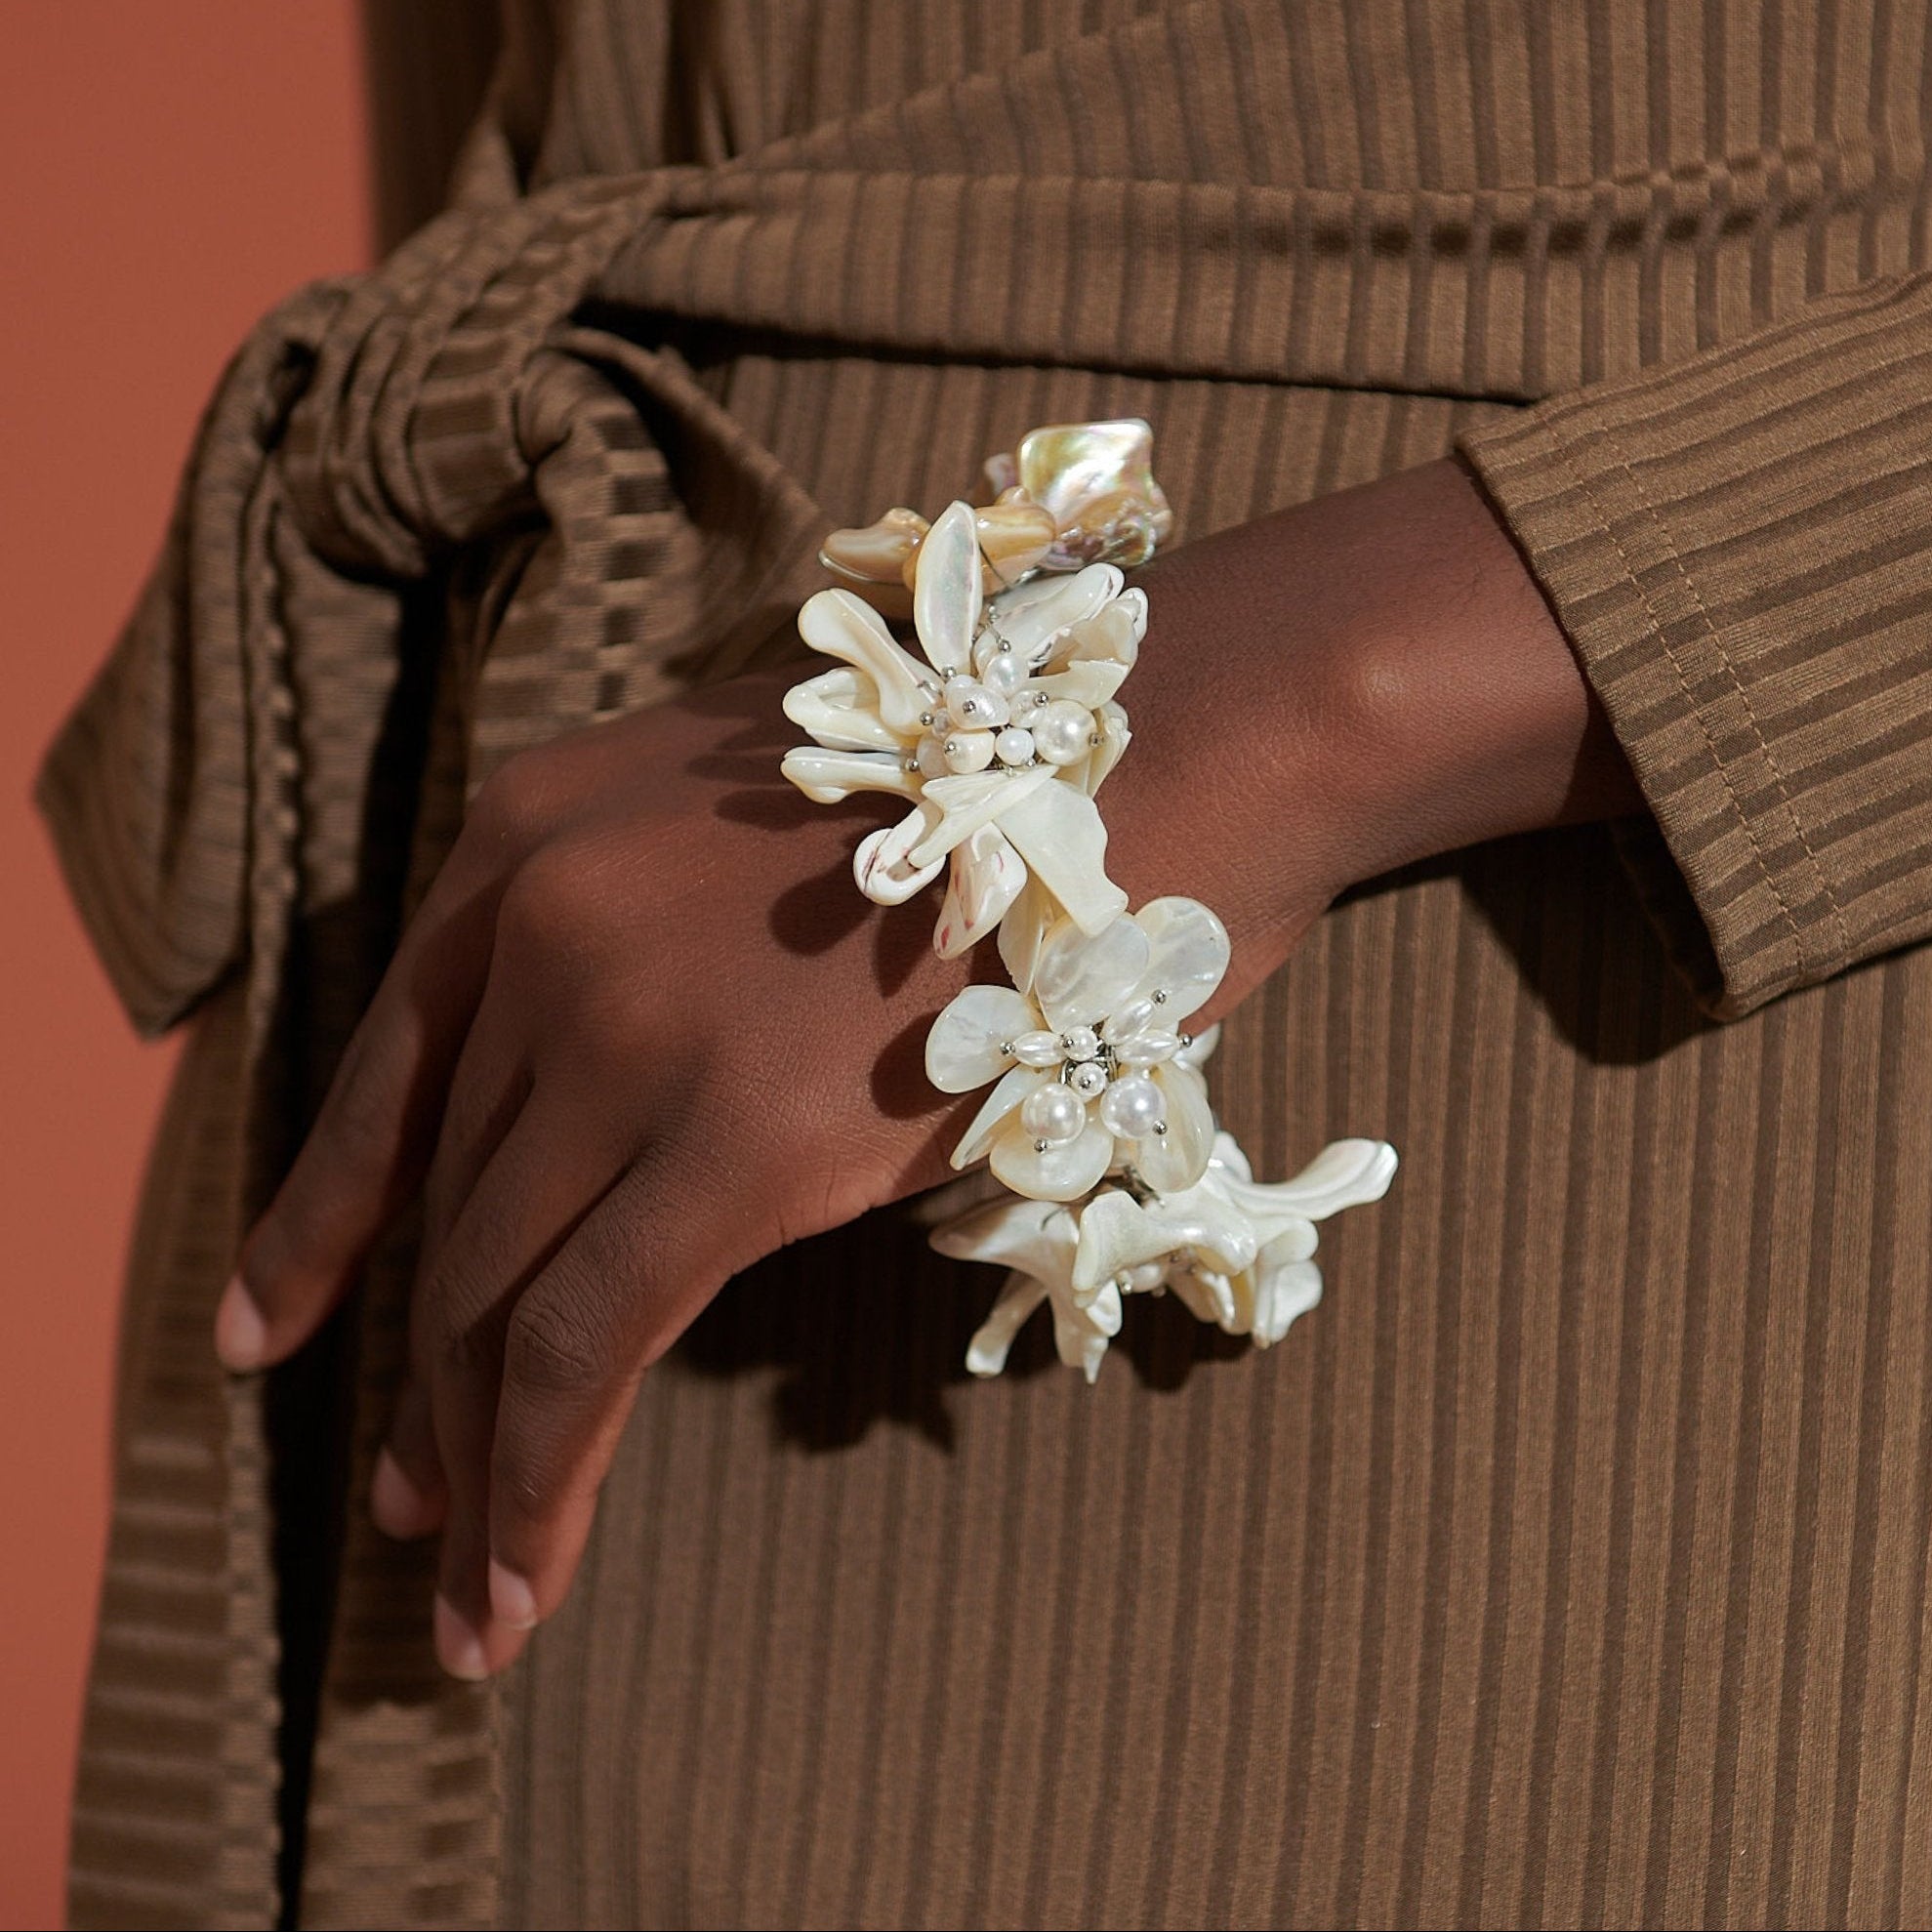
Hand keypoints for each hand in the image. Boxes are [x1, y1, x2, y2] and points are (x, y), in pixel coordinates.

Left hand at [214, 456, 1634, 1679]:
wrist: (1157, 760)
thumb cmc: (997, 804)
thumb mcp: (754, 840)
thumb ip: (654, 955)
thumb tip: (623, 1143)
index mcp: (531, 835)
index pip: (387, 1065)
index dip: (322, 1217)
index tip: (271, 1331)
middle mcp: (543, 920)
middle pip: (443, 1192)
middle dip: (410, 1366)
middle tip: (401, 1498)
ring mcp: (625, 1026)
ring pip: (487, 1286)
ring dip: (467, 1453)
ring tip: (463, 1584)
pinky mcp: (728, 1141)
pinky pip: (582, 1343)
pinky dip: (539, 1480)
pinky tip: (522, 1588)